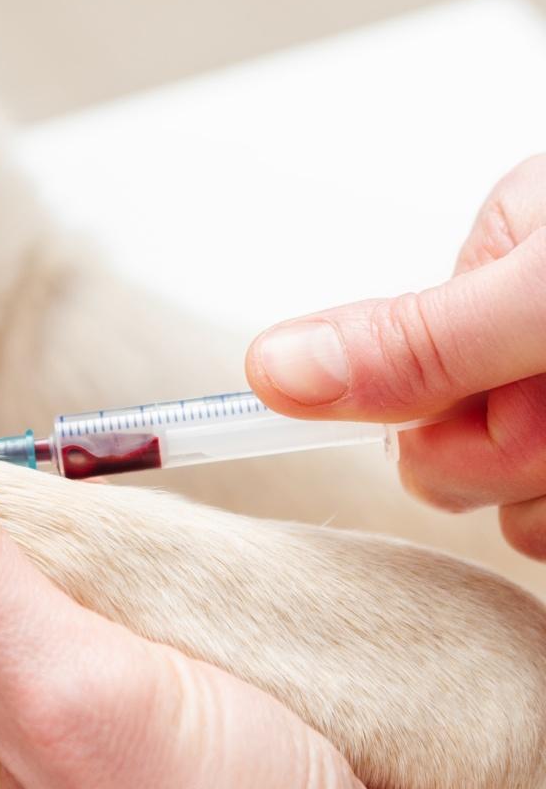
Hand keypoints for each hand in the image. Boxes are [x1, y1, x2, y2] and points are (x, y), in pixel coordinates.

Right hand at [245, 154, 545, 557]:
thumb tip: (270, 368)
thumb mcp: (537, 293)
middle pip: (446, 467)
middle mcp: (513, 344)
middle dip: (510, 454)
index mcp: (484, 275)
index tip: (380, 431)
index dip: (420, 422)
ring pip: (507, 514)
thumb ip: (414, 341)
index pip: (388, 389)